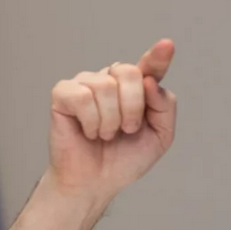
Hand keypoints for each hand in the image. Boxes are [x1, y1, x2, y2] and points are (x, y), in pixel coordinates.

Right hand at [47, 39, 176, 200]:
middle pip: (129, 72)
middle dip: (133, 107)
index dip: (158, 56)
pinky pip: (83, 97)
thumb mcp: (159, 137)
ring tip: (105, 135)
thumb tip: (150, 81)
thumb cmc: (124, 159)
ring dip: (111, 121)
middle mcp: (110, 80)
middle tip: (127, 130)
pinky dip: (91, 121)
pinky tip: (88, 131)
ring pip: (106, 86)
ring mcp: (86, 84)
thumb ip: (165, 107)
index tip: (167, 46)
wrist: (96, 183)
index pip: (149, 66)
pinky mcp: (63, 94)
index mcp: (136, 88)